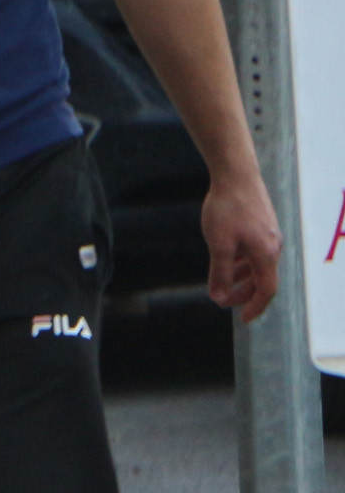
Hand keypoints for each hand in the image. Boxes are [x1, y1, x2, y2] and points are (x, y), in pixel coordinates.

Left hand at [204, 166, 281, 319]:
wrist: (236, 175)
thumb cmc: (227, 209)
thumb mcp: (219, 245)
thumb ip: (220, 273)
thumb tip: (219, 297)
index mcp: (266, 254)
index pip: (266, 289)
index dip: (255, 306)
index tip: (242, 318)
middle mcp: (272, 246)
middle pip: (263, 279)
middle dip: (244, 294)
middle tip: (225, 301)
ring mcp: (268, 235)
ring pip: (257, 265)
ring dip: (241, 278)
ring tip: (222, 283)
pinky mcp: (261, 226)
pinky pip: (254, 252)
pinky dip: (242, 262)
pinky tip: (227, 261)